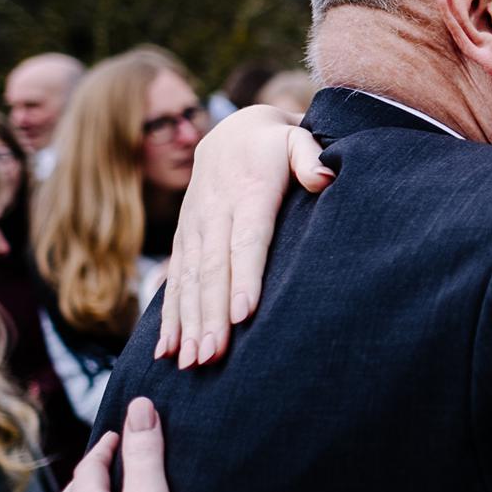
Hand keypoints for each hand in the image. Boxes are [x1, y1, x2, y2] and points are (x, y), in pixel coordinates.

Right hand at [158, 105, 331, 367]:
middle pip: (213, 269)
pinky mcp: (184, 238)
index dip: (244, 276)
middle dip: (210, 315)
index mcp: (248, 191)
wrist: (233, 131)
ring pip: (189, 280)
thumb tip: (324, 175)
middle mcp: (214, 212)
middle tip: (213, 355)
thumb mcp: (295, 137)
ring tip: (191, 360)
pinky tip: (166, 349)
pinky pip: (174, 279)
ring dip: (188, 322)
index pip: (247, 239)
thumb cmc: (277, 143)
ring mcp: (194, 226)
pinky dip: (169, 314)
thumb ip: (309, 155)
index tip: (243, 314)